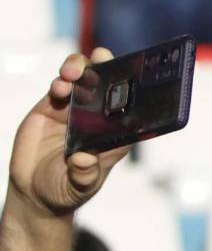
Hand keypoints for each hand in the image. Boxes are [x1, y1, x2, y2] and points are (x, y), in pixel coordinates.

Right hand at [8, 49, 129, 218]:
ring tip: (73, 74)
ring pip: (83, 80)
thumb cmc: (67, 190)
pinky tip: (59, 88)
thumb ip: (84, 174)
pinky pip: (59, 87)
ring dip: (80, 69)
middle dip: (108, 67)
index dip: (136, 91)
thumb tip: (84, 160)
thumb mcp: (79, 186)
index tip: (138, 76)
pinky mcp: (51, 109)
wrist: (35, 192)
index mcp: (114, 136)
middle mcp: (97, 119)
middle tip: (102, 58)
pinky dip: (60, 82)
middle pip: (108, 85)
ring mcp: (74, 111)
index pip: (132, 110)